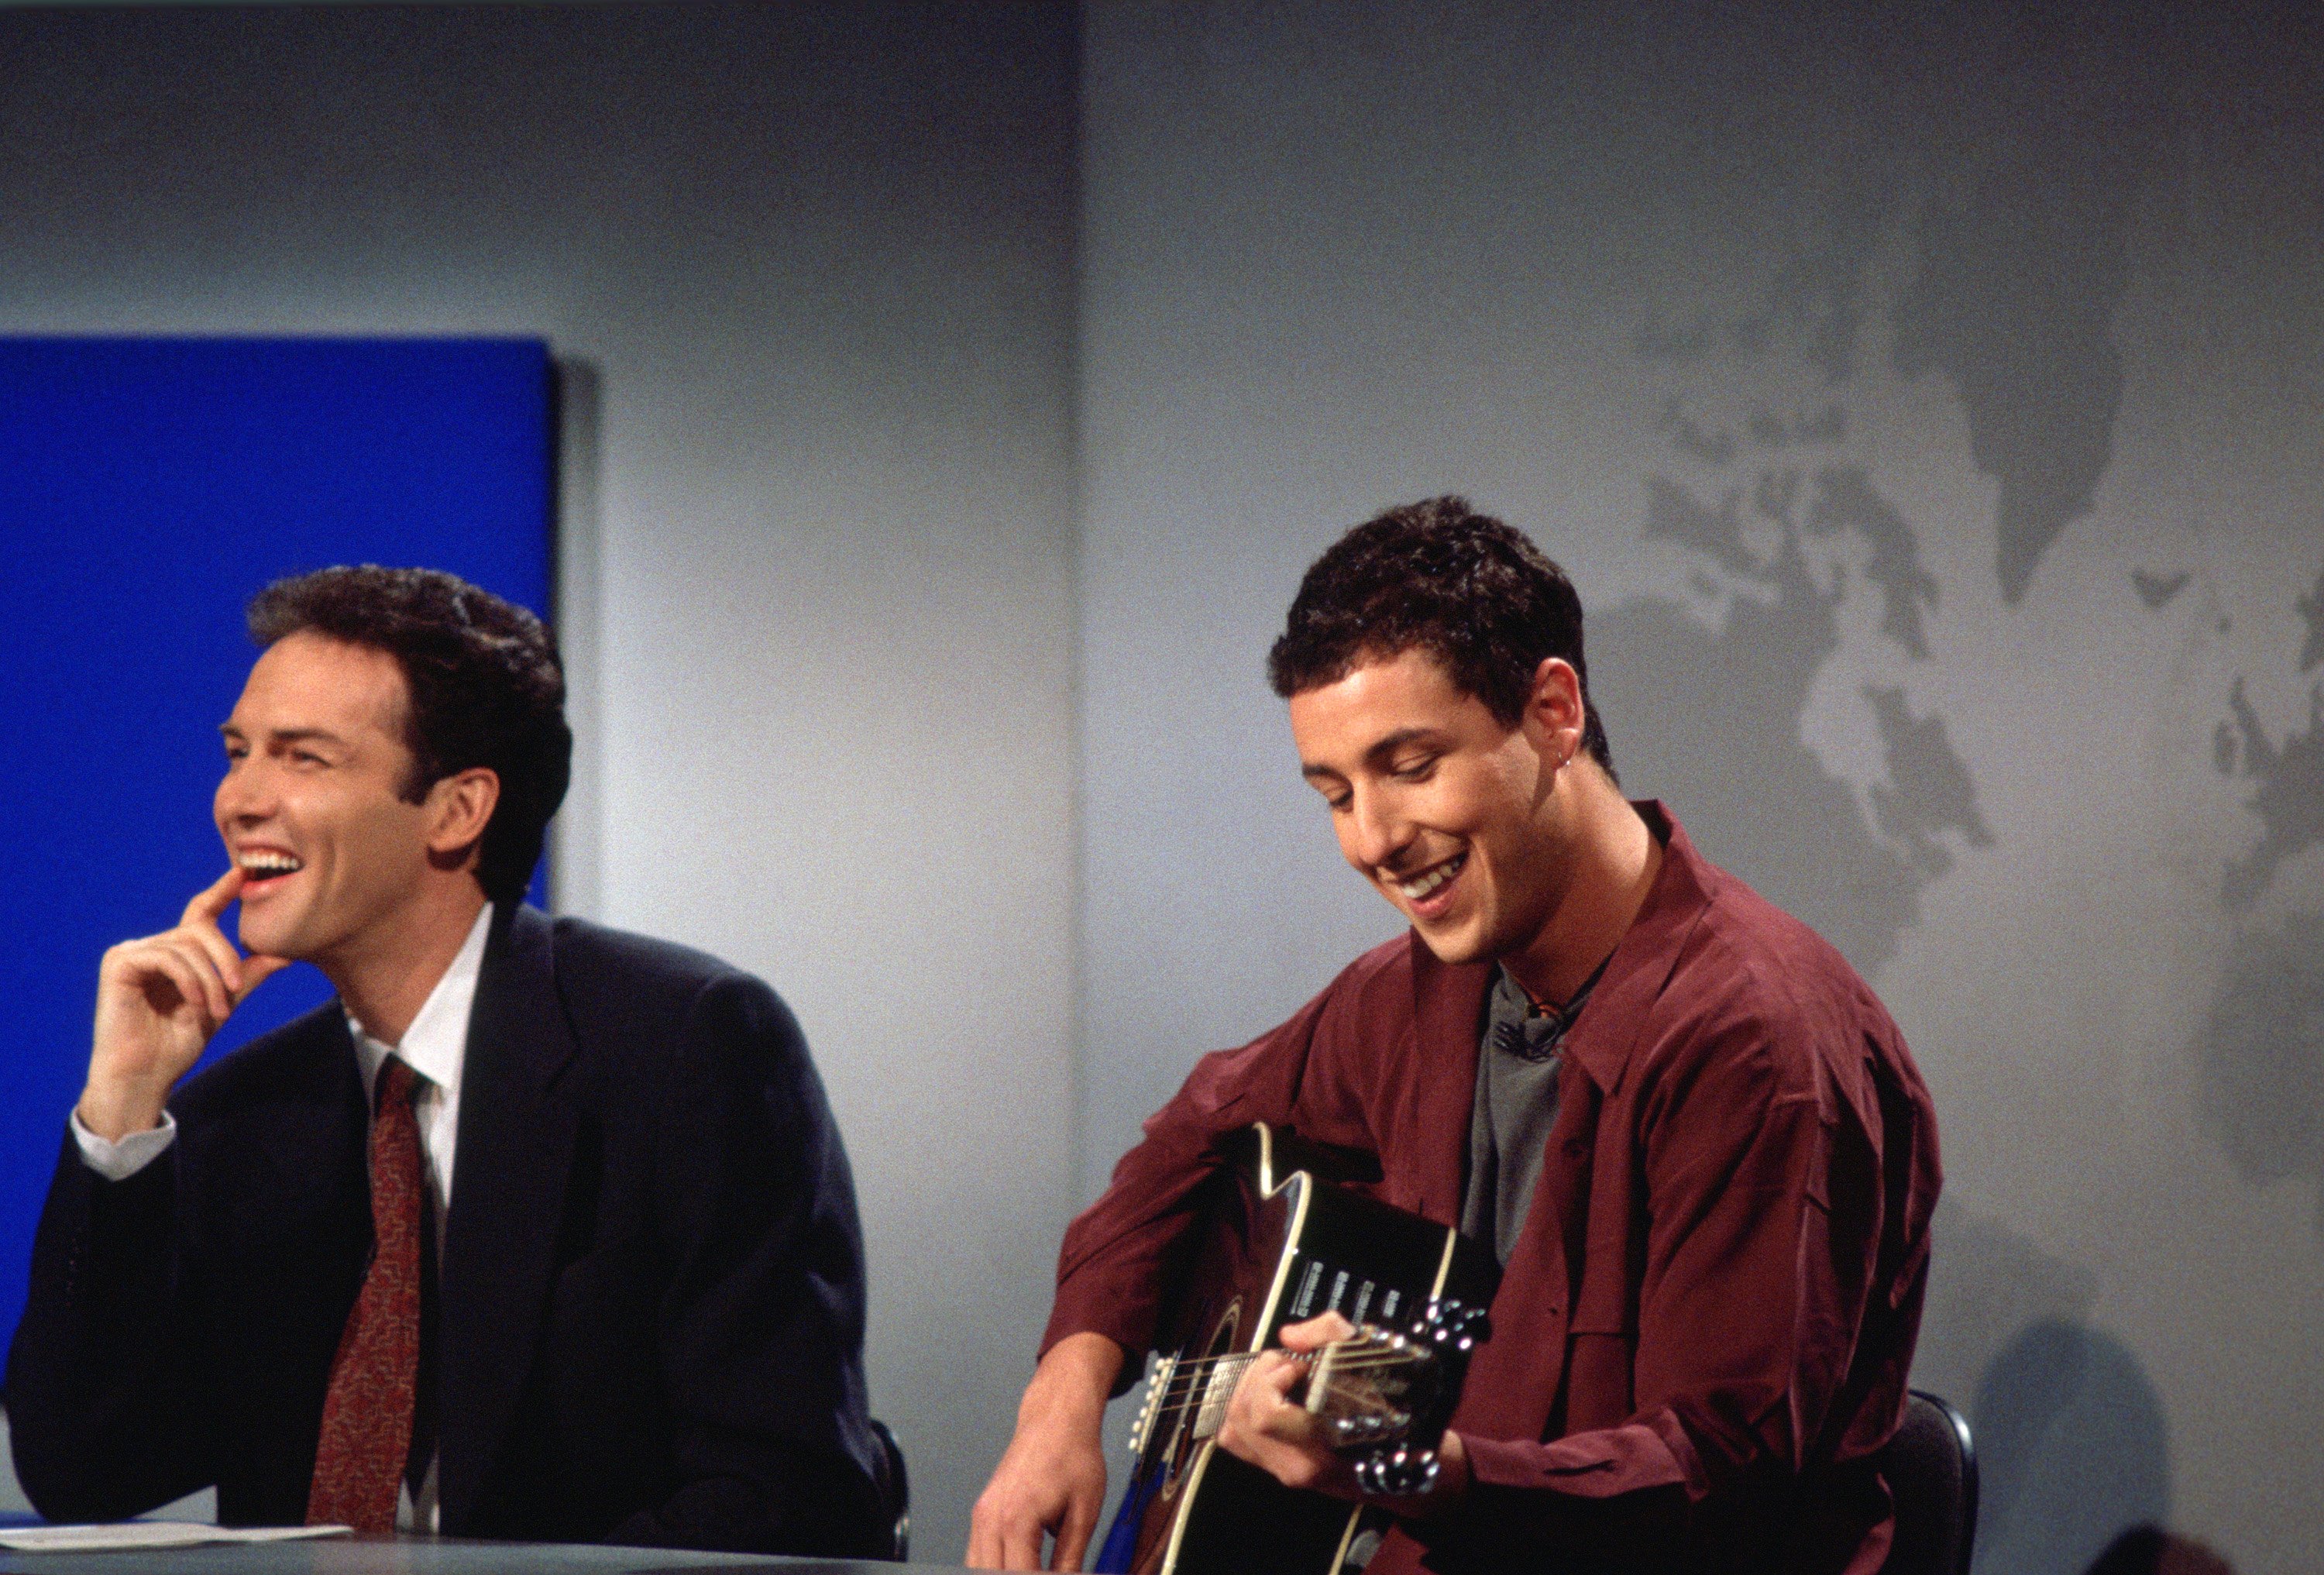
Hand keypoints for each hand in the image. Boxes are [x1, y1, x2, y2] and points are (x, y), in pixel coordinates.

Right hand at [79, 867, 290, 1139]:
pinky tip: (194, 1004)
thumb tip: (286, 953)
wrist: (146, 1075)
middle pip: (201, 930)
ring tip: (215, 1011)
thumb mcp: (223, 1002)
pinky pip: (167, 956)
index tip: (243, 872)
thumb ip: (247, 975)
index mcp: (176, 953)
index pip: (201, 913)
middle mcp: (152, 946)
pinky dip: (189, 980)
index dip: (221, 891)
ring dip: (210, 980)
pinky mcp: (119, 962)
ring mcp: (132, 951)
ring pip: (188, 945)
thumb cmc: (179, 1043)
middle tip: (234, 992)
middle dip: (225, 959)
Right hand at [969, 1331, 1120, 1570]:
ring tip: (1034, 1567)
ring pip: (977, 1568)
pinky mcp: (982, 1511)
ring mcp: (982, 1515)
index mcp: (1016, 1520)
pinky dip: (993, 1565)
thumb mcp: (1084, 1513)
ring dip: (1003, 1572)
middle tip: (1048, 1573)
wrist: (1056, 1419)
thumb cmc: (1072, 1454)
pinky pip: (977, 1554)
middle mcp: (990, 1519)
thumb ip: (1071, 1558)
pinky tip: (1018, 1565)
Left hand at [1216, 1313, 1469, 1516]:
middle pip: (1242, 1416)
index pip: (1264, 1415)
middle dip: (1259, 1377)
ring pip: (1232, 1430)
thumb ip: (1331, 1335)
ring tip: (1279, 1378)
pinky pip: (1238, 1439)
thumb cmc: (1397, 1420)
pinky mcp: (1277, 1468)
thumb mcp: (1379, 1364)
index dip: (1272, 1379)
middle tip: (1289, 1365)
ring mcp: (1284, 1471)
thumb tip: (1291, 1336)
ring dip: (1248, 1392)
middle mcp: (1296, 1466)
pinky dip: (1244, 1411)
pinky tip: (1272, 1396)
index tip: (1300, 1365)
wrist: (1408, 1472)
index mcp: (1321, 1448)